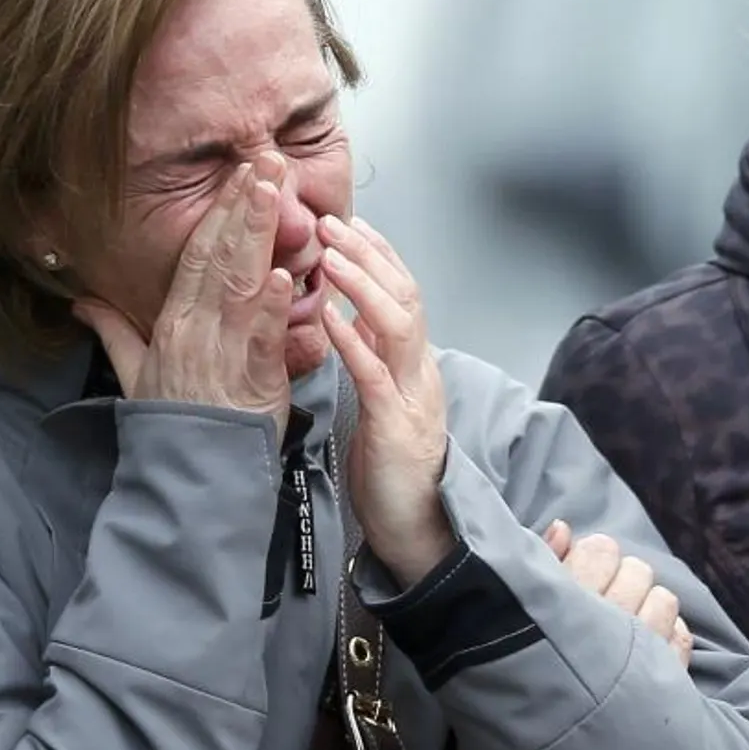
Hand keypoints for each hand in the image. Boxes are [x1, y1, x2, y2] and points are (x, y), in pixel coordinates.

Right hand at [75, 152, 294, 436]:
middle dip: (242, 205)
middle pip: (219, 256)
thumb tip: (83, 302)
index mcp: (171, 322)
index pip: (196, 255)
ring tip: (273, 191)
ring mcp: (221, 352)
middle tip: (265, 161)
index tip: (239, 175)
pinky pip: (260, 336)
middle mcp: (195, 329)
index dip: (218, 213)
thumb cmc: (170, 425)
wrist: (188, 474)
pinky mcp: (251, 380)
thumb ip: (112, 331)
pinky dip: (271, 304)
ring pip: (240, 282)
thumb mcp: (134, 373)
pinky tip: (283, 271)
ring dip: (257, 234)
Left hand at [318, 215, 453, 582]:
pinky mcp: (396, 425)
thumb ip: (371, 355)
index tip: (347, 221)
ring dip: (361, 285)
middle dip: (368, 253)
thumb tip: (349, 313)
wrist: (415, 528)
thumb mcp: (379, 398)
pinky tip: (328, 317)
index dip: (377, 253)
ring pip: (397, 323)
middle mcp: (421, 369)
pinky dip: (351, 340)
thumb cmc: (388, 466)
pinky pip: (375, 373)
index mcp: (413, 362)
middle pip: (404, 294)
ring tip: (327, 256)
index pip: (402, 291)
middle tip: (329, 221)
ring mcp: (413, 395)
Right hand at [454, 522, 693, 749]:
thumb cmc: (503, 685)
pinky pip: (683, 637)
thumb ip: (535, 566)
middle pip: (638, 570)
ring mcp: (639, 655)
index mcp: (562, 604)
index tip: (575, 573)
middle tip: (596, 603)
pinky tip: (643, 652)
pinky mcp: (663, 684)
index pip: (601, 549)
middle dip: (620, 579)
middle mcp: (605, 623)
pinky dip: (670, 636)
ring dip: (647, 608)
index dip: (591, 556)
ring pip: (665, 600)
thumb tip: (562, 526)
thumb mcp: (504, 623)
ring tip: (620, 630)